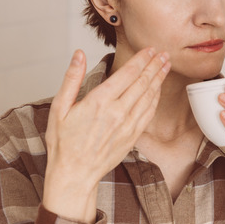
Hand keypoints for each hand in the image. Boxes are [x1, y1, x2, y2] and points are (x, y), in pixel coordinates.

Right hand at [43, 48, 170, 222]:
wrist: (74, 174)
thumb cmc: (64, 143)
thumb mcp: (59, 107)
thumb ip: (71, 78)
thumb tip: (78, 55)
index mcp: (99, 102)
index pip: (127, 74)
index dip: (141, 59)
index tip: (150, 49)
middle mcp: (117, 113)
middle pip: (142, 83)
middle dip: (155, 65)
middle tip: (164, 53)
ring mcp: (127, 126)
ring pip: (149, 97)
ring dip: (158, 80)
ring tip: (165, 66)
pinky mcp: (132, 137)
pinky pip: (148, 114)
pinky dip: (155, 99)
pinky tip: (157, 90)